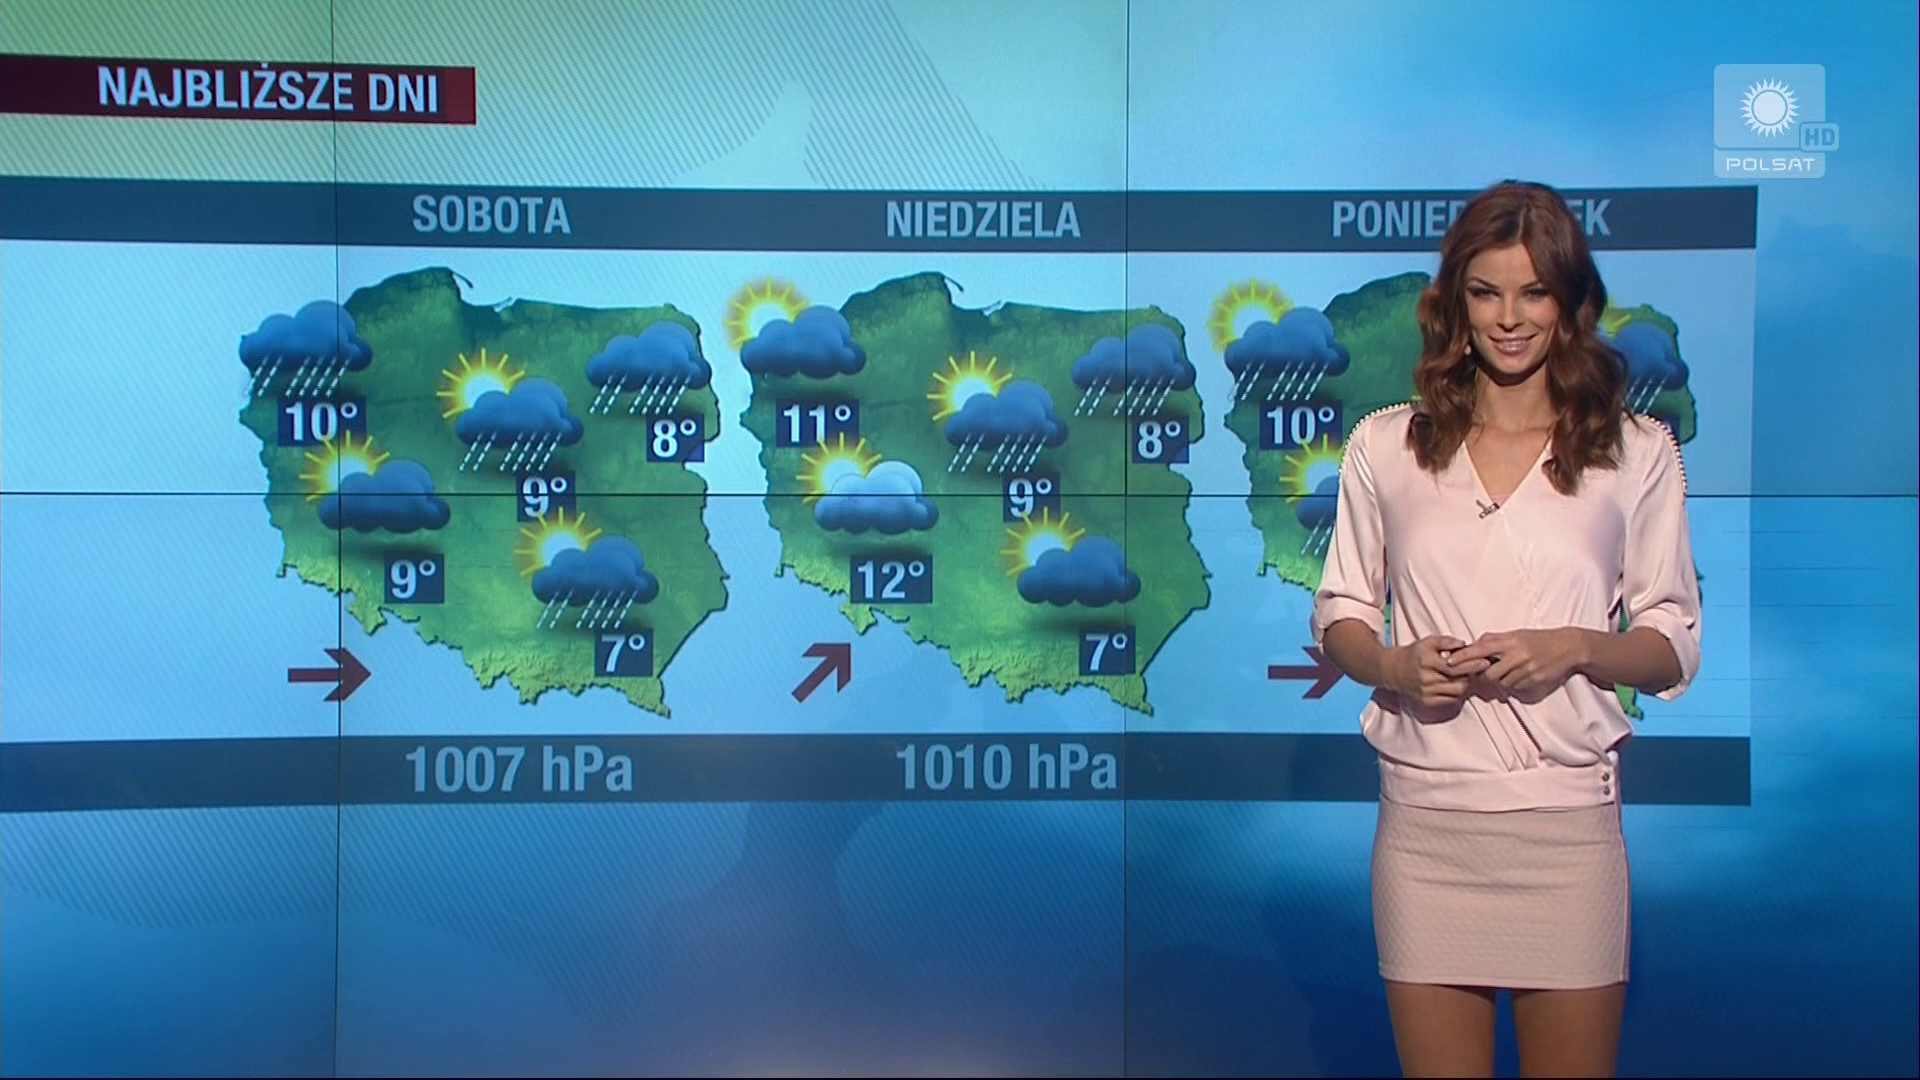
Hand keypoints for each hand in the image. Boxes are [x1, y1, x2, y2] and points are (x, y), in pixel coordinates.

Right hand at [1383, 635, 1489, 708]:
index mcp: (1427, 662)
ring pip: (1456, 692)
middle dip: (1471, 675)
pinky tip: (1456, 684)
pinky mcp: (1426, 702)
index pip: (1456, 666)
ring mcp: (1426, 692)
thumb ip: (1446, 642)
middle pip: (1458, 681)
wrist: (1391, 671)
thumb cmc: (1413, 654)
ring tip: (1467, 675)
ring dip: (1465, 684)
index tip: (1486, 661)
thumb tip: (1465, 644)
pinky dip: (1456, 693)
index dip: (1473, 665)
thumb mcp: (1427, 642)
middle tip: (1480, 668)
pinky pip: (1449, 700)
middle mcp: (1426, 679)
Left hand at [1447, 628, 1586, 698]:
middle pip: (1489, 673)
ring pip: (1502, 682)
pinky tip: (1519, 676)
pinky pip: (1516, 687)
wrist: (1567, 647)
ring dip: (1499, 681)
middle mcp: (1517, 655)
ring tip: (1507, 673)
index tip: (1449, 662)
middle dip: (1483, 676)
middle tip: (1480, 675)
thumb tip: (1473, 645)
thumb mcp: (1516, 635)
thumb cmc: (1538, 640)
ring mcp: (1526, 669)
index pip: (1480, 649)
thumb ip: (1495, 640)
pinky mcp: (1534, 680)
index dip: (1463, 657)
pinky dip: (1513, 684)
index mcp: (1510, 641)